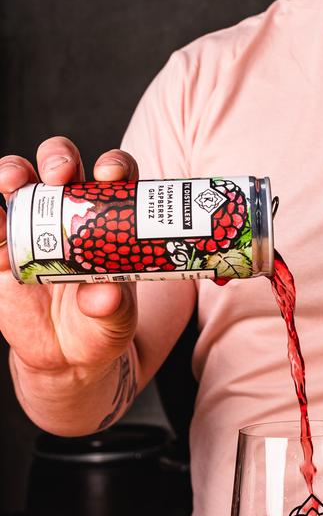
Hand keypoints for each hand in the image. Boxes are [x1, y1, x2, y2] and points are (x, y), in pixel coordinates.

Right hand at [0, 137, 138, 374]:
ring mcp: (33, 228)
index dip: (113, 165)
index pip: (114, 178)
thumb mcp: (118, 320)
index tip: (109, 173)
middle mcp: (70, 213)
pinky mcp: (3, 251)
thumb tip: (104, 295)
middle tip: (59, 174)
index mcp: (108, 219)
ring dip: (14, 171)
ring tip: (14, 181)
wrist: (66, 357)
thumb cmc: (102, 326)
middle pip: (63, 167)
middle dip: (58, 158)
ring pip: (20, 183)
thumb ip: (114, 307)